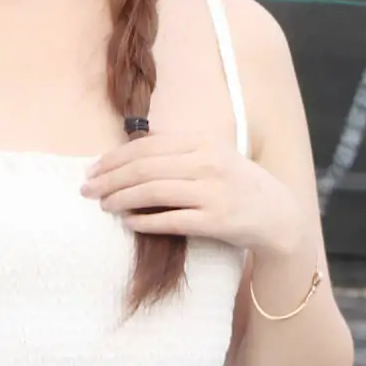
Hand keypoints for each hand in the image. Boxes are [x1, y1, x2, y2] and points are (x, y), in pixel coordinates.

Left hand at [79, 134, 308, 262]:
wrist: (277, 215)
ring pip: (152, 192)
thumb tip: (134, 147)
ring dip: (121, 199)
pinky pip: (170, 220)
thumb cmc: (237, 185)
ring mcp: (212, 192)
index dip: (114, 158)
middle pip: (144, 168)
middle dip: (109, 179)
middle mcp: (207, 163)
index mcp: (203, 142)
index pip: (146, 147)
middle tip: (87, 190)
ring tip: (104, 205)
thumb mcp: (213, 156)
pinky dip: (145, 222)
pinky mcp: (215, 221)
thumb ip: (178, 151)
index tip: (93, 169)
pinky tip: (128, 223)